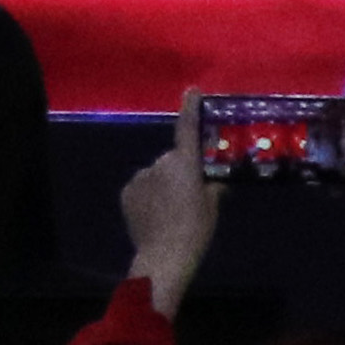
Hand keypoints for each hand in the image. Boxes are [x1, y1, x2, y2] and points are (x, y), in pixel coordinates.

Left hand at [120, 99, 219, 315]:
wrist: (164, 254)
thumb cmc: (195, 230)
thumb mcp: (212, 208)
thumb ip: (214, 188)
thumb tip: (217, 181)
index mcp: (184, 164)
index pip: (188, 129)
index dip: (190, 108)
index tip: (191, 90)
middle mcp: (160, 163)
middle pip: (173, 159)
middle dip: (180, 171)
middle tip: (189, 196)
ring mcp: (141, 176)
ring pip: (157, 174)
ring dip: (164, 184)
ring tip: (171, 211)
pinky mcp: (127, 190)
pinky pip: (142, 186)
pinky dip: (149, 194)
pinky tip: (156, 215)